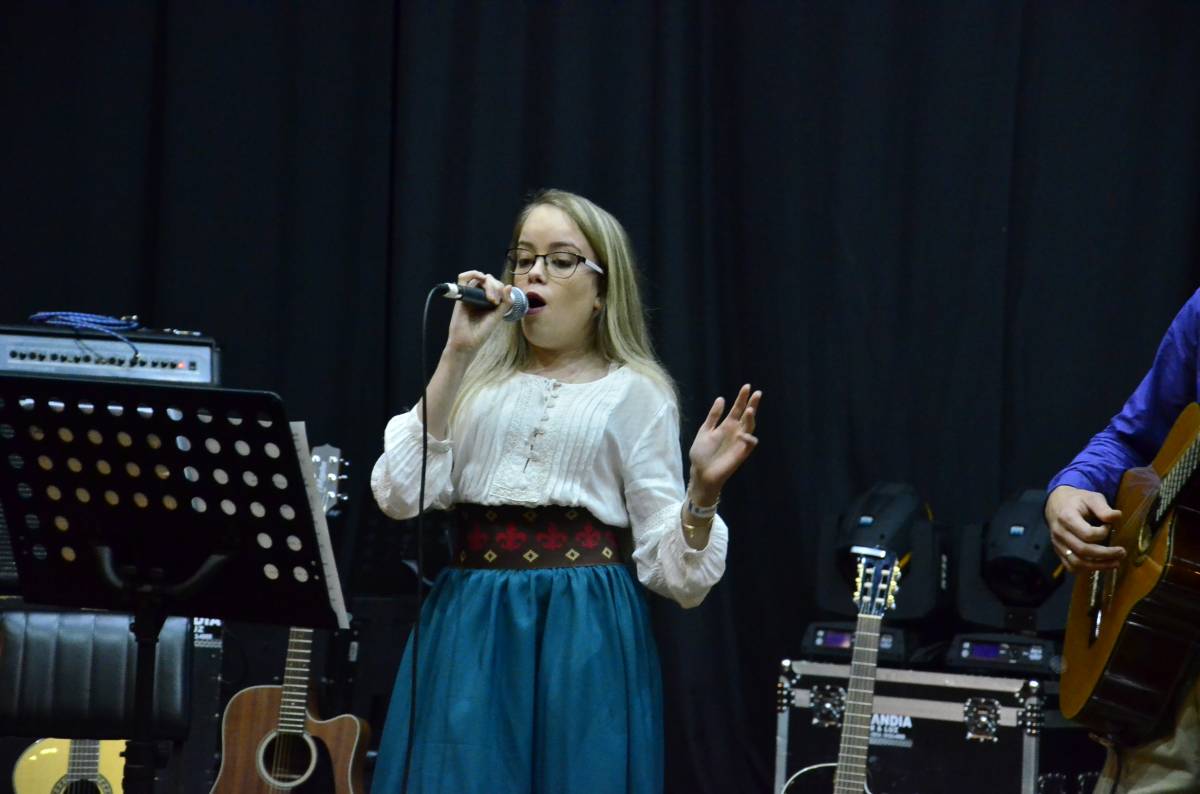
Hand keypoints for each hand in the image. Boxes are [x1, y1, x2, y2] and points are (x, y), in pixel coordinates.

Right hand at [445, 270, 513, 355]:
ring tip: (489, 297)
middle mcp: (480, 296)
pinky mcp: (461, 295)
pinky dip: (471, 274)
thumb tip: (509, 285)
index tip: (498, 303)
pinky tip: (479, 277)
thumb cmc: (481, 332)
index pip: (498, 285)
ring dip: (488, 284)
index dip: (501, 290)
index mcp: (490, 300)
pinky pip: (463, 278)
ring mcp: (471, 295)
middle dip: (495, 287)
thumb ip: (505, 303)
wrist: (467, 342)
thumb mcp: (497, 316)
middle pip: (490, 280)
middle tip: (494, 302)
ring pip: (480, 278)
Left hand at [688, 384, 761, 501]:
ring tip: (750, 410)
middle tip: (757, 393)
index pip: (737, 409)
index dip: (742, 398)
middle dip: (752, 404)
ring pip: (750, 427)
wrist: (700, 473)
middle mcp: (735, 432)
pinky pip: (750, 443)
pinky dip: (749, 438)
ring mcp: (739, 442)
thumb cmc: (701, 454)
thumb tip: (721, 398)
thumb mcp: (705, 431)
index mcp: (726, 425)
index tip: (747, 386)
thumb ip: (713, 416)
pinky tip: (743, 434)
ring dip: (751, 419)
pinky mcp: (741, 453)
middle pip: (747, 415)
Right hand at [1044, 485, 1124, 572]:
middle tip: (1122, 552)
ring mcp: (1058, 544)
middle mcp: (1060, 533)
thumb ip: (1103, 508)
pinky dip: (1086, 570)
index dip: (1103, 533)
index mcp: (1067, 517)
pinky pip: (1070, 566)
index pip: (1087, 534)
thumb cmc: (1077, 500)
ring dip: (1098, 566)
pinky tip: (1099, 565)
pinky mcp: (1058, 551)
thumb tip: (1117, 517)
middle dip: (1106, 554)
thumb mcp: (1091, 497)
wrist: (1056, 503)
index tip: (1109, 527)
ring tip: (1115, 563)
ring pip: (1076, 562)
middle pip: (1083, 551)